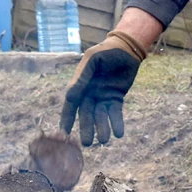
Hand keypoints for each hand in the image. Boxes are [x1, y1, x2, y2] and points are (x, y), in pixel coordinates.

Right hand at [59, 29, 146, 145]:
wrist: (126, 48)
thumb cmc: (105, 51)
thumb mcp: (92, 60)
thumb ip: (82, 77)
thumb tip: (69, 97)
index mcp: (80, 84)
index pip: (71, 104)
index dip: (67, 118)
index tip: (64, 133)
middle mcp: (90, 93)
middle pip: (87, 114)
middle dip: (87, 128)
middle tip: (87, 143)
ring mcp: (103, 97)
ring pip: (101, 116)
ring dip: (102, 128)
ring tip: (105, 140)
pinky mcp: (116, 98)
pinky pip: (115, 113)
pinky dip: (116, 123)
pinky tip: (119, 133)